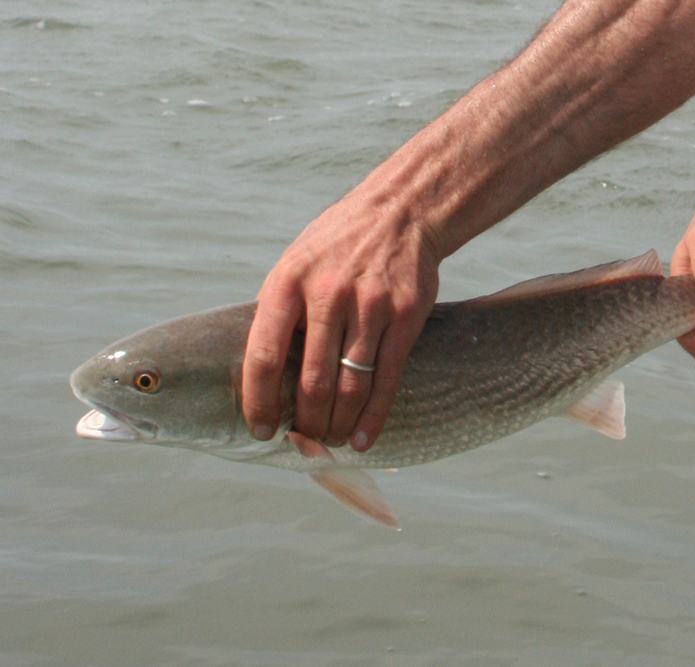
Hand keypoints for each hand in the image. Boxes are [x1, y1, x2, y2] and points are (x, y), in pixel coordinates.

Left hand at [242, 191, 440, 449]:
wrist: (400, 212)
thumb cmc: (338, 245)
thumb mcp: (295, 263)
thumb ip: (278, 311)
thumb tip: (259, 372)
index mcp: (288, 282)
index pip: (264, 356)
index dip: (259, 401)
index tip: (261, 429)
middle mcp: (328, 294)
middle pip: (312, 380)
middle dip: (306, 423)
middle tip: (304, 442)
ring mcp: (370, 305)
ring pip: (351, 384)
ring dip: (338, 424)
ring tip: (331, 442)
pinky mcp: (405, 315)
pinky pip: (387, 377)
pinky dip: (374, 416)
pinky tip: (363, 438)